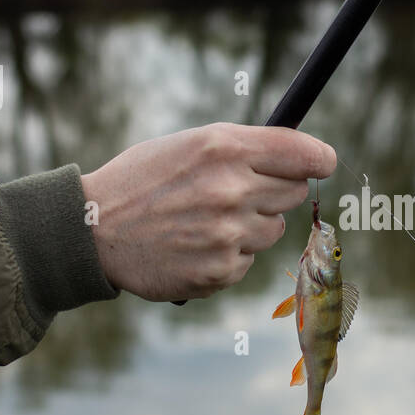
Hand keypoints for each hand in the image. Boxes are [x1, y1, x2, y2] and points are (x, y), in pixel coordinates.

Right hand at [81, 124, 335, 300]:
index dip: (319, 159)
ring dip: (251, 226)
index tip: (322, 163)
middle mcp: (230, 189)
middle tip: (240, 193)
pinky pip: (249, 261)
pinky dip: (229, 255)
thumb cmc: (142, 180)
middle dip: (275, 191)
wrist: (92, 230)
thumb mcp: (189, 144)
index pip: (303, 154)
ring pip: (274, 230)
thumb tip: (300, 158)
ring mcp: (227, 233)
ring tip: (206, 221)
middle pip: (294, 193)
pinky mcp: (220, 270)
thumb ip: (243, 148)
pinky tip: (195, 246)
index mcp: (223, 148)